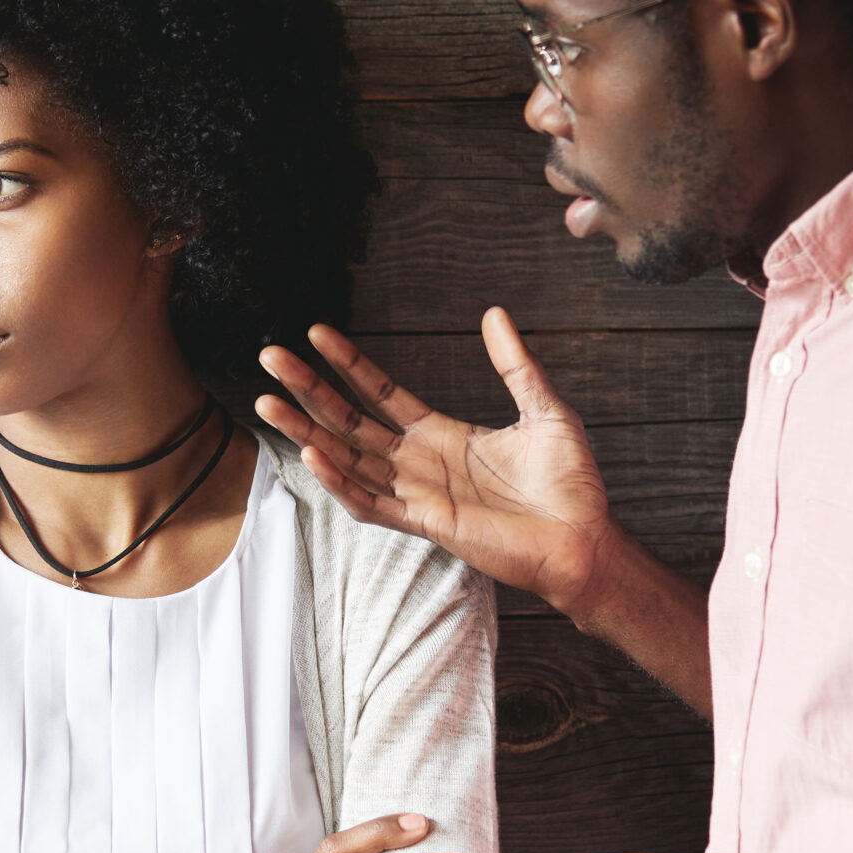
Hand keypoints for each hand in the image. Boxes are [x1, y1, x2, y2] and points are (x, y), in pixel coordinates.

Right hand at [256, 308, 616, 622]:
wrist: (584, 538)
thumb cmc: (569, 485)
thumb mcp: (544, 409)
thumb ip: (515, 364)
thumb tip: (494, 314)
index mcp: (442, 436)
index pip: (380, 395)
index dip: (349, 364)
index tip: (319, 334)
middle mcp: (420, 464)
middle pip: (349, 421)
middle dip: (308, 389)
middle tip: (271, 356)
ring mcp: (418, 494)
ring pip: (346, 458)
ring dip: (306, 430)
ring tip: (268, 401)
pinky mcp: (425, 523)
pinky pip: (370, 502)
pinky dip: (339, 480)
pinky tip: (313, 453)